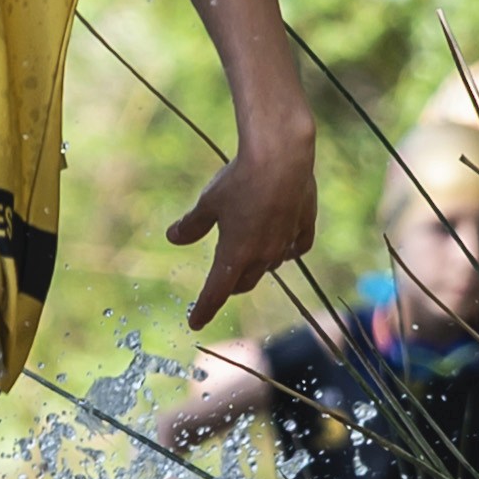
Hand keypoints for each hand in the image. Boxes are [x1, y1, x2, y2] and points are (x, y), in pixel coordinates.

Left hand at [161, 117, 317, 329]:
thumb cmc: (240, 179)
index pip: (215, 292)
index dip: (204, 308)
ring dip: (257, 266)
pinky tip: (286, 245)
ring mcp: (287, 242)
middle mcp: (263, 255)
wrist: (282, 156)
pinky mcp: (305, 225)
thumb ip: (192, 225)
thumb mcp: (208, 202)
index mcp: (235, 254)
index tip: (195, 322)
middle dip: (230, 287)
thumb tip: (173, 237)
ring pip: (270, 265)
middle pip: (244, 283)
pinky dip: (289, 250)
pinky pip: (297, 247)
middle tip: (222, 284)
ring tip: (249, 256)